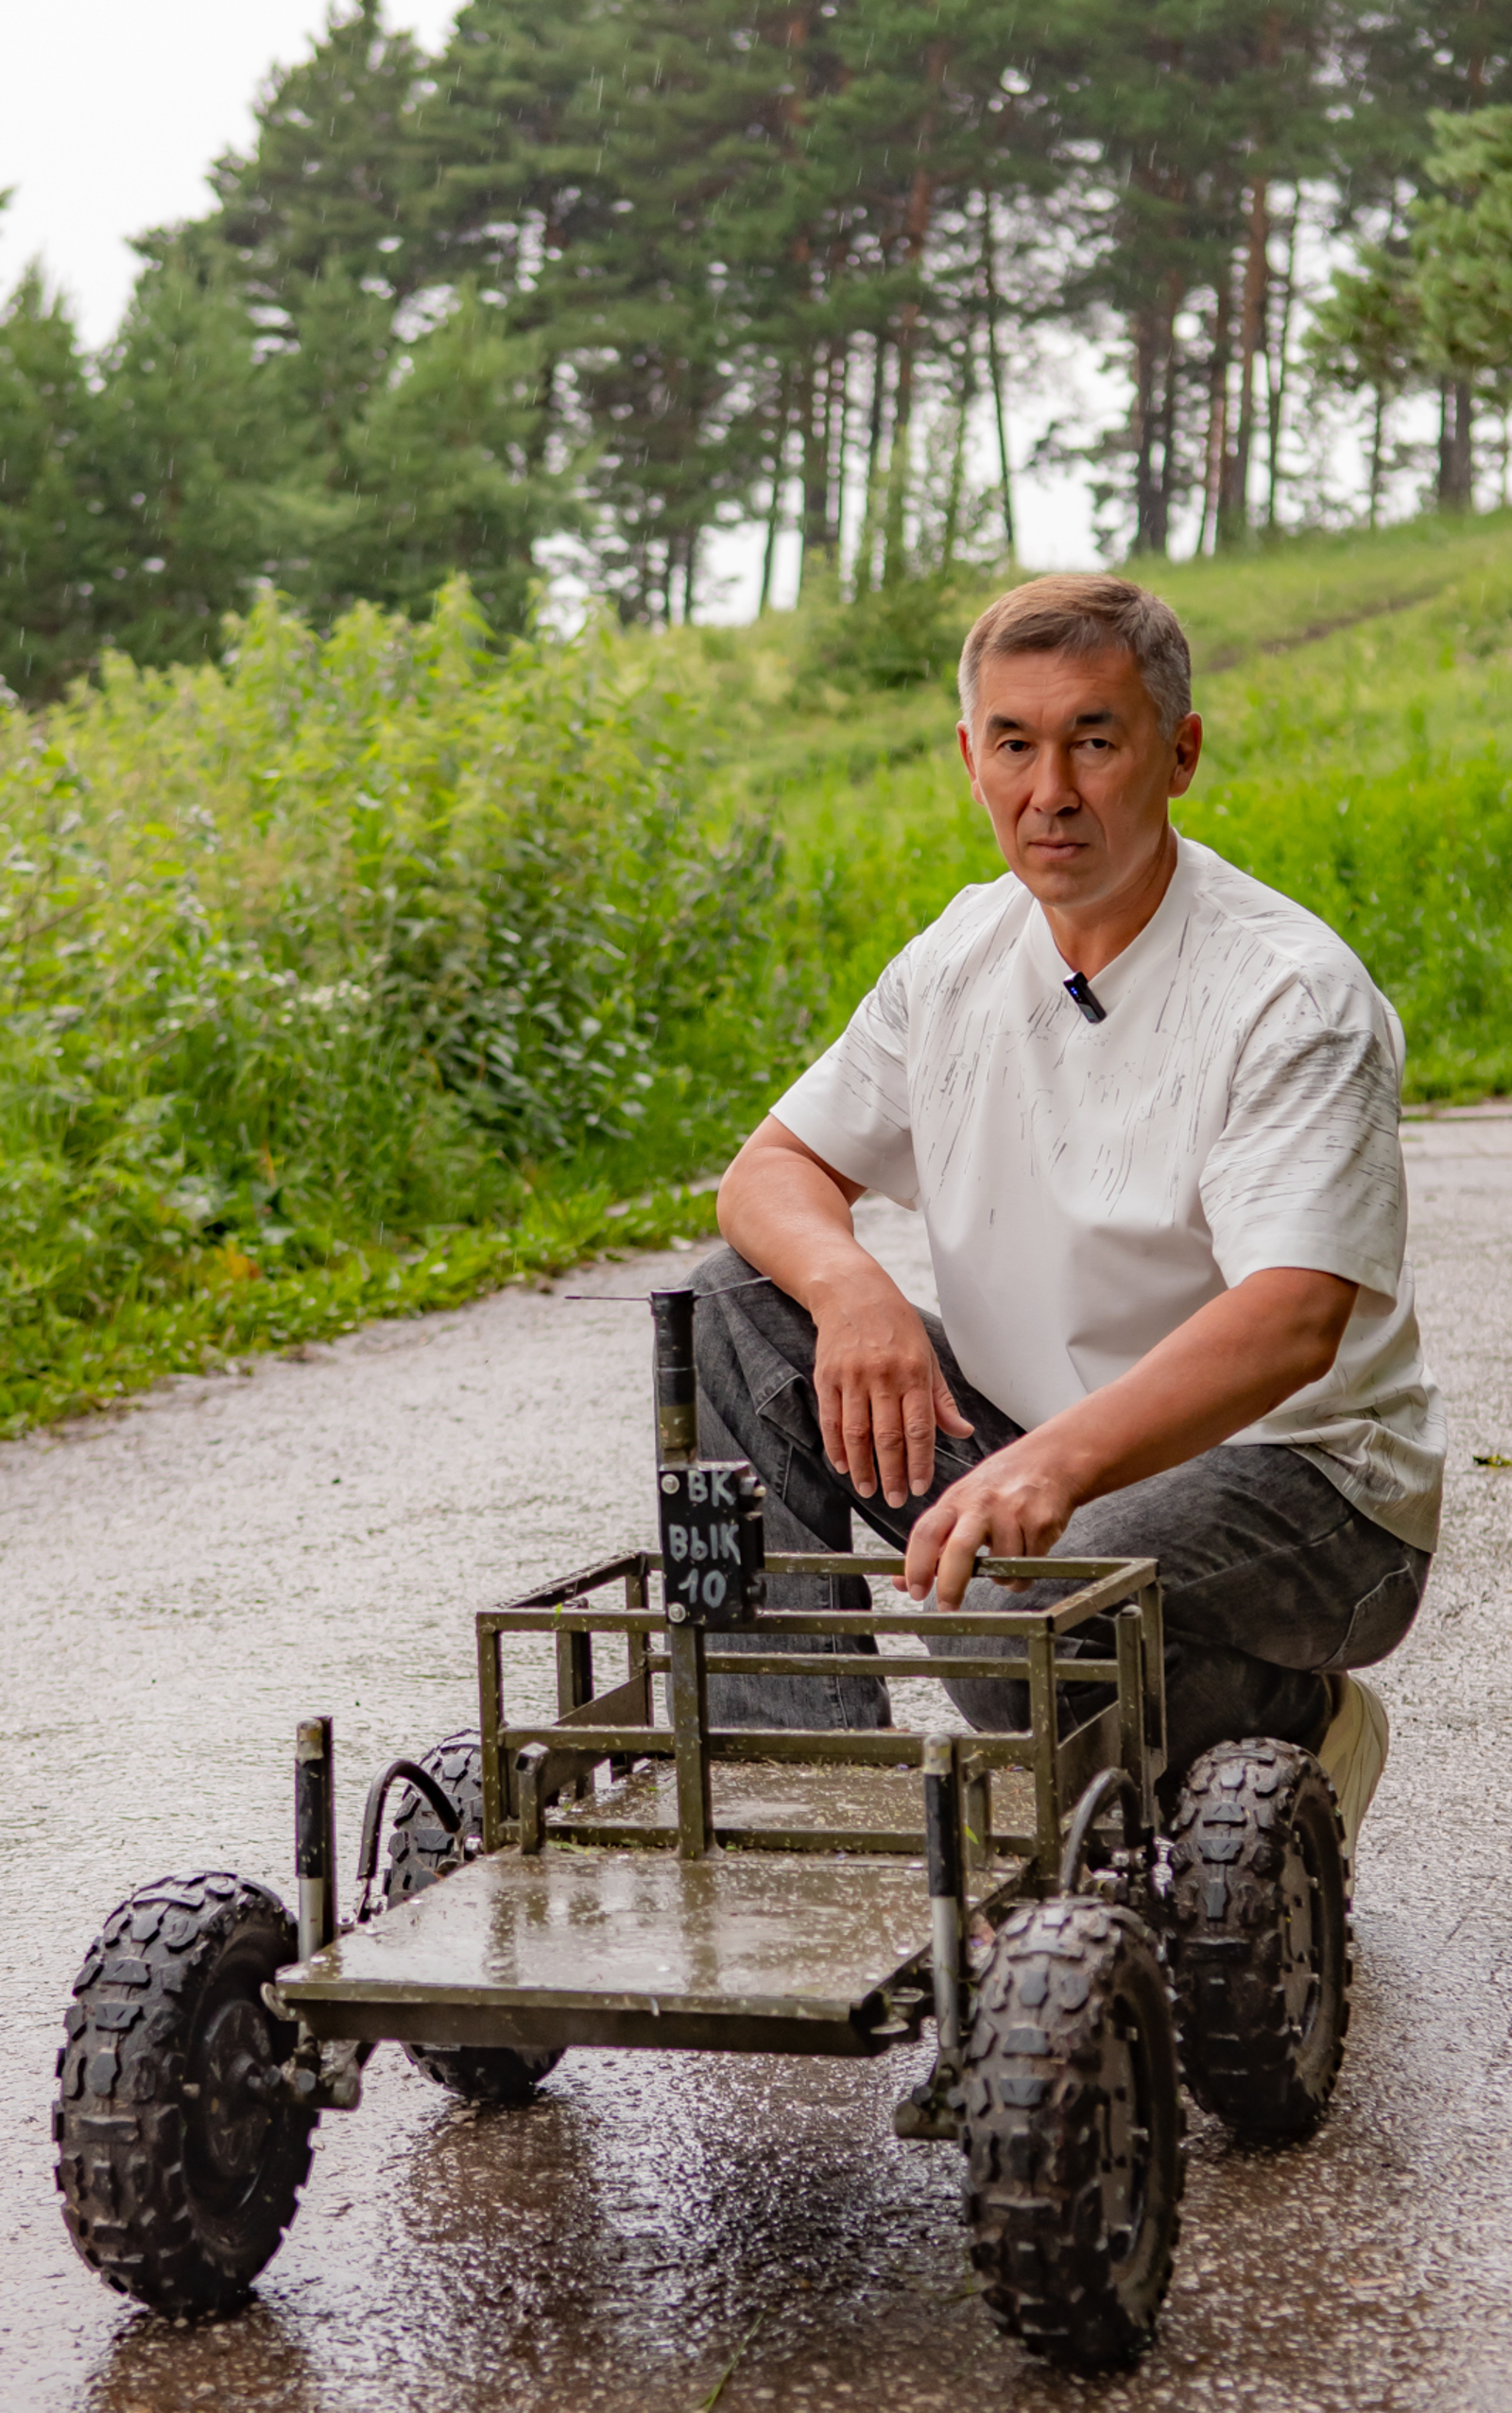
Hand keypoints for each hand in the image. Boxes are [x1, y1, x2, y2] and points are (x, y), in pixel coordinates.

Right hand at [812, 1269, 974, 1506]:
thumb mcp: (927, 1355)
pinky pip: (830, 1420)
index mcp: (913, 1372)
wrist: (852, 1292)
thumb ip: (941, 1399)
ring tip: (868, 1489)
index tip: (921, 1487)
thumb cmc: (895, 1324)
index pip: (920, 1428)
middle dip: (893, 1474)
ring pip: (857, 1433)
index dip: (920, 1462)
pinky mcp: (826, 1377)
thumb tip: (962, 1432)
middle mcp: (882, 1375)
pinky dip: (836, 1447)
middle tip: (896, 1499)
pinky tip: (844, 1466)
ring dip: (863, 1467)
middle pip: (888, 1436)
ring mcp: (852, 1377)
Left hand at [900, 1441, 1077, 1609]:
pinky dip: (1025, 1572)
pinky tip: (1026, 1550)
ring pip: (1002, 1569)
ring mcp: (1013, 1512)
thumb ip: (934, 1542)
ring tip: (1006, 1558)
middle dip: (951, 1586)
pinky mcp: (1041, 1523)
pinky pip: (1029, 1568)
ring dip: (1002, 1578)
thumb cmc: (1002, 1485)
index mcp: (956, 1500)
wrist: (1051, 1459)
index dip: (916, 1565)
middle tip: (948, 1606)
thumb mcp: (961, 1503)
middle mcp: (982, 1503)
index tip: (914, 1590)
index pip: (927, 1532)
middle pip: (960, 1550)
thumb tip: (901, 1580)